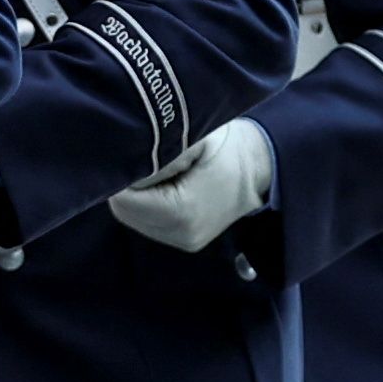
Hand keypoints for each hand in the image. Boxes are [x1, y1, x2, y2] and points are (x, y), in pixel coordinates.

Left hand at [109, 120, 275, 255]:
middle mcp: (181, 234)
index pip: (123, 199)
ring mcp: (184, 241)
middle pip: (124, 210)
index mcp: (182, 211)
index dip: (123, 175)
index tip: (138, 156)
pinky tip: (165, 187)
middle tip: (148, 162)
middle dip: (126, 186)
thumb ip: (157, 155)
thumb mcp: (191, 140)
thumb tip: (125, 163)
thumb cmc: (225, 147)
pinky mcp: (185, 241)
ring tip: (160, 173)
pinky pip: (148, 223)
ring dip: (136, 196)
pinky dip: (147, 205)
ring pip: (133, 218)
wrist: (259, 166)